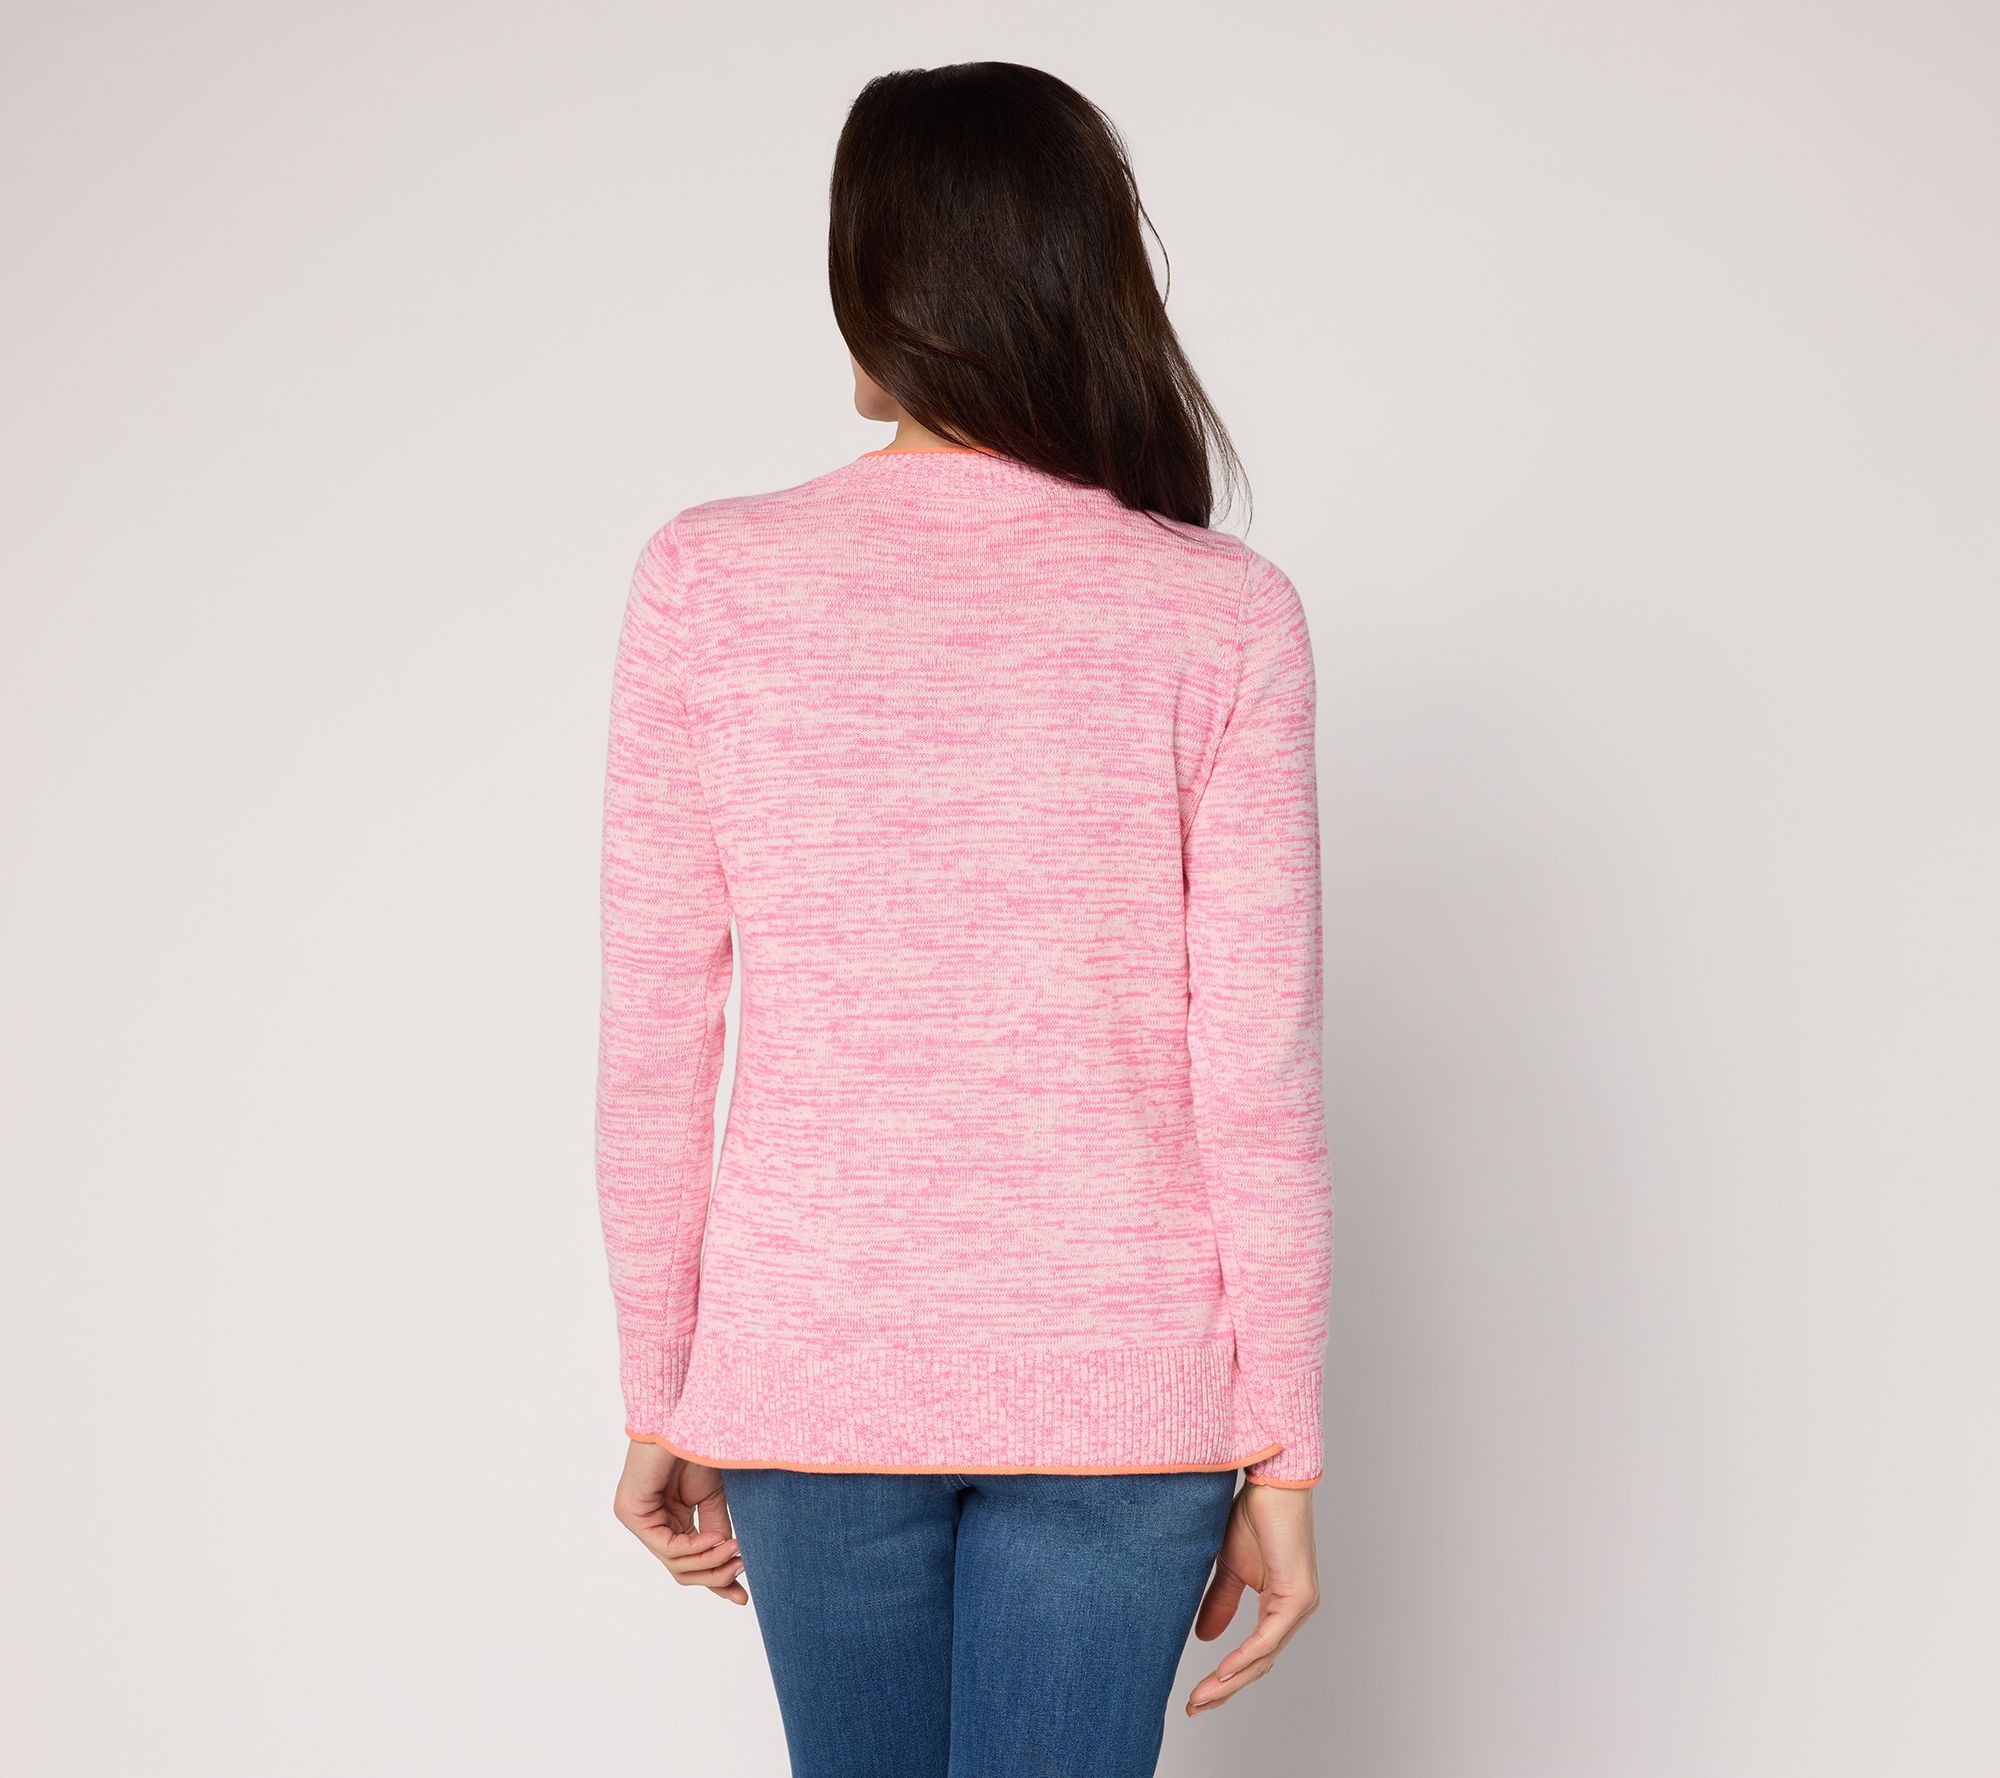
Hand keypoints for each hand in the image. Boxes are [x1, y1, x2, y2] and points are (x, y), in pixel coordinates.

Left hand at [612, 1438, 746, 1604]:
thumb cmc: (701, 1448)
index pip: (689, 1562)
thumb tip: (732, 1566)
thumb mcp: (714, 1499)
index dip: (716, 1581)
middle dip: (714, 1575)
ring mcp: (637, 1519)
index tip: (742, 1598)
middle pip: (681, 1571)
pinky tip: (718, 1539)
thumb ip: (716, 1533)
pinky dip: (696, 1548)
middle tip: (741, 1568)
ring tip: (736, 1550)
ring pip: (675, 1564)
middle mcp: (650, 1523)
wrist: (690, 1418)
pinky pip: (667, 1548)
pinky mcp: (630, 1513)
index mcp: (670, 1519)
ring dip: (710, 1562)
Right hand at [1185, 1479, 1319, 1713]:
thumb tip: (1206, 1640)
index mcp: (1280, 1607)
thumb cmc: (1255, 1514)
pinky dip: (1244, 1657)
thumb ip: (1220, 1602)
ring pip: (1264, 1658)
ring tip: (1203, 1697)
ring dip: (1230, 1681)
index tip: (1198, 1696)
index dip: (1226, 1678)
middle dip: (1225, 1690)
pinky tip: (1224, 1671)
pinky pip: (1267, 1638)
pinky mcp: (1297, 1597)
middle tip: (1196, 1708)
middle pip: (1259, 1665)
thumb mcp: (1228, 1565)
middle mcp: (1294, 1612)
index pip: (1254, 1655)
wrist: (1271, 1480)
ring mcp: (1299, 1607)